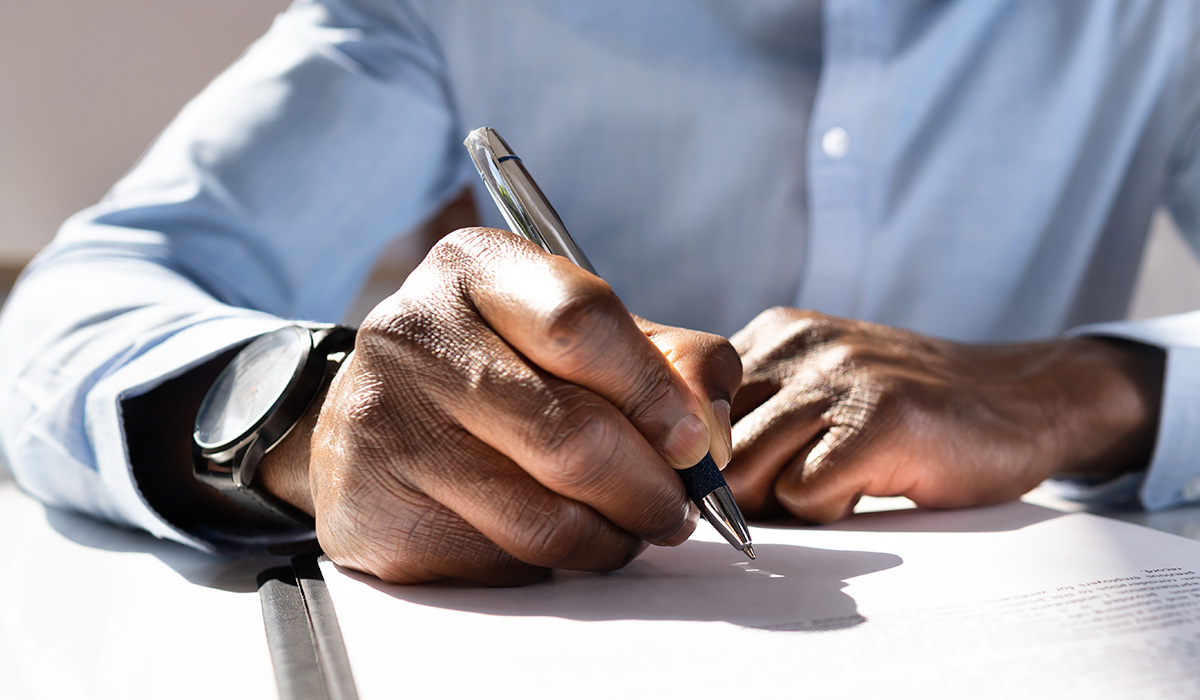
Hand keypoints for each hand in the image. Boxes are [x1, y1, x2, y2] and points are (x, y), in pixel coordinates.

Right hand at [261, 228, 738, 584]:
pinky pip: (504, 562)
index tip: (696, 443)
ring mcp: (384, 425)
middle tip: (679, 508)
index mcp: (477, 268)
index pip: (583, 322)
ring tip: (628, 526)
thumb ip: (669, 362)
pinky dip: (556, 565)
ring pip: (544, 516)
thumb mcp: (584, 340)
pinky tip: (558, 538)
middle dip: (651, 488)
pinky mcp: (374, 510)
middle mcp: (415, 333)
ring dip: (613, 537)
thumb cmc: (502, 372)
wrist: (377, 423)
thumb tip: (712, 426)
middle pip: (572, 434)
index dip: (655, 393)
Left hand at [720, 308, 1163, 522]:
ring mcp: (840, 378)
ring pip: (746, 471)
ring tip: (841, 481)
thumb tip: (686, 484)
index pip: (688, 406)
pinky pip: (804, 494)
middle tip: (796, 493)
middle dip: (738, 490)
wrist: (1026, 396)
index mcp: (775, 335)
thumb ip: (757, 415)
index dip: (706, 458)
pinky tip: (874, 484)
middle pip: (708, 445)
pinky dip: (831, 509)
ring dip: (786, 500)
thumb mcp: (821, 386)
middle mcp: (798, 346)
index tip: (735, 481)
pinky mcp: (879, 421)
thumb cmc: (913, 411)